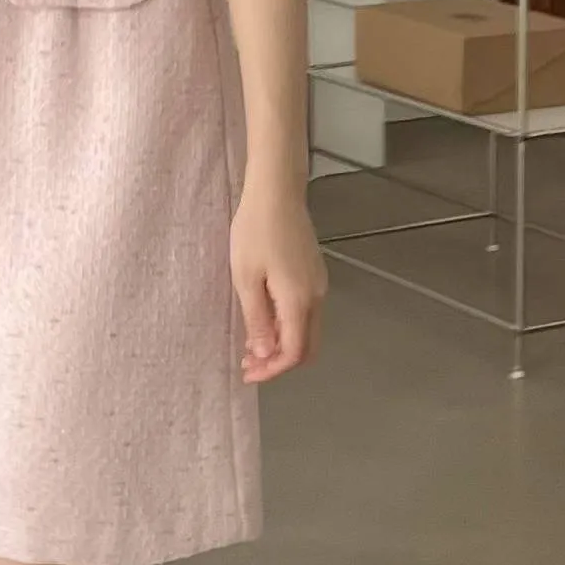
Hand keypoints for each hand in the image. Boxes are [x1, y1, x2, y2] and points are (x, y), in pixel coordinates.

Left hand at [231, 184, 326, 383]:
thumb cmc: (256, 231)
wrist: (276, 192)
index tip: (248, 372)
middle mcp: (316, 296)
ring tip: (251, 345)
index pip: (294, 352)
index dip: (272, 370)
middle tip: (250, 364)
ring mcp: (319, 283)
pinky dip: (287, 326)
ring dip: (283, 344)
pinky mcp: (314, 273)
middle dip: (279, 362)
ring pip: (308, 330)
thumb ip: (258, 319)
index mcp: (299, 300)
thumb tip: (266, 354)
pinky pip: (306, 312)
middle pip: (307, 347)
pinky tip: (264, 320)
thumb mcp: (246, 277)